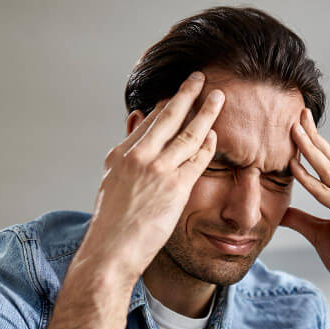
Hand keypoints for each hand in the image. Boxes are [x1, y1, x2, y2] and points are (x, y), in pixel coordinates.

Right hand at [80, 72, 223, 280]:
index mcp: (121, 154)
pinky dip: (208, 144)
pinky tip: (216, 134)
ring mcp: (157, 170)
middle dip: (186, 94)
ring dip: (205, 112)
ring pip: (187, 133)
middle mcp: (138, 156)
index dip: (166, 106)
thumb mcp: (112, 182)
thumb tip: (136, 121)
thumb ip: (127, 153)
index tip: (179, 93)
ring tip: (218, 97)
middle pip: (168, 117)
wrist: (111, 250)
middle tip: (200, 78)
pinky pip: (197, 159)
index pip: (148, 122)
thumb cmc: (113, 224)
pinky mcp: (175, 188)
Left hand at [282, 108, 329, 311]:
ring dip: (310, 150)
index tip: (302, 124)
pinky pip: (328, 194)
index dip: (318, 144)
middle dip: (314, 138)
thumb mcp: (320, 234)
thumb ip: (302, 219)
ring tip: (292, 130)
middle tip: (298, 114)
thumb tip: (281, 210)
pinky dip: (309, 181)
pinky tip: (293, 167)